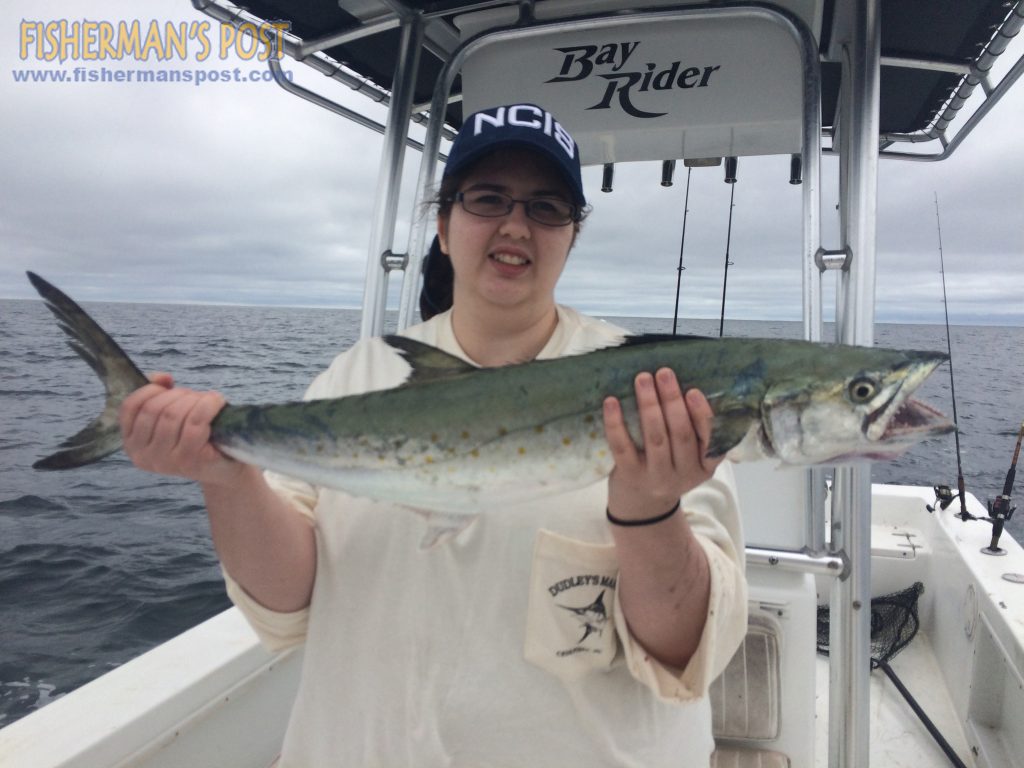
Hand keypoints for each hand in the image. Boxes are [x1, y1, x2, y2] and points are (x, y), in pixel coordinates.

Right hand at [119, 372, 240, 487]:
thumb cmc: (198, 436)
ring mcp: (166, 461)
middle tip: (196, 397)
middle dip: (178, 395)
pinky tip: (217, 403)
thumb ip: (159, 395)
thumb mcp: (172, 416)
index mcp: (132, 443)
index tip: (168, 384)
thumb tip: (161, 377)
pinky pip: (195, 423)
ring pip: (173, 414)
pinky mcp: (190, 461)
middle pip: (154, 409)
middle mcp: (143, 455)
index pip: (130, 408)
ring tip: (208, 401)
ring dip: (194, 399)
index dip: (149, 389)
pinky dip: (208, 406)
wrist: (226, 466)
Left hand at [603, 368, 721, 522]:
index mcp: (705, 467)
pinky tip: (612, 402)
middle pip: (681, 434)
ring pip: (655, 438)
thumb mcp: (690, 459)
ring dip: (649, 405)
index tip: (693, 391)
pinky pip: (623, 447)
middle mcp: (684, 474)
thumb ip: (693, 432)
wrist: (642, 507)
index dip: (702, 416)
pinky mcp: (630, 475)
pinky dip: (616, 423)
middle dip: (672, 401)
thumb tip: (681, 385)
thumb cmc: (669, 468)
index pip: (711, 442)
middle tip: (664, 373)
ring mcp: (656, 476)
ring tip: (642, 379)